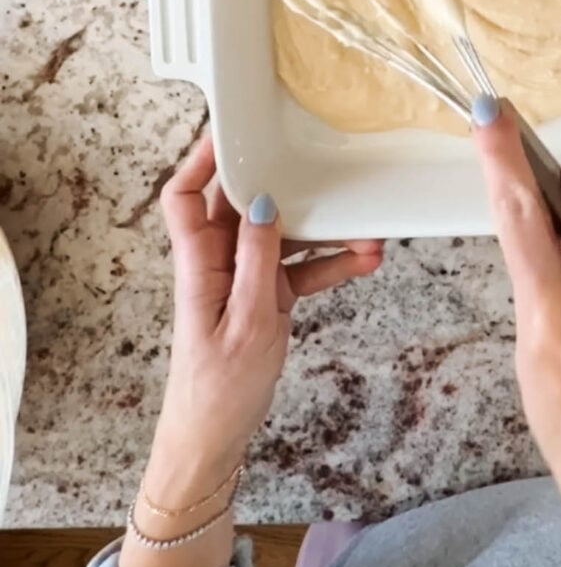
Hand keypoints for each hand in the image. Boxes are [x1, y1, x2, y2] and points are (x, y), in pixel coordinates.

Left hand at [120, 137, 382, 566]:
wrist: (214, 442)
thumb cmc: (218, 390)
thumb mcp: (248, 322)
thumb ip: (257, 259)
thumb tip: (263, 201)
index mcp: (200, 261)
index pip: (187, 193)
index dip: (203, 156)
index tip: (236, 125)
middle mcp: (219, 260)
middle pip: (246, 202)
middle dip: (288, 181)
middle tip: (321, 158)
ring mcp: (244, 276)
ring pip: (284, 233)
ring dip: (324, 227)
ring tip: (366, 224)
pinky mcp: (266, 295)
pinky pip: (301, 266)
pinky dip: (331, 262)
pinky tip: (366, 259)